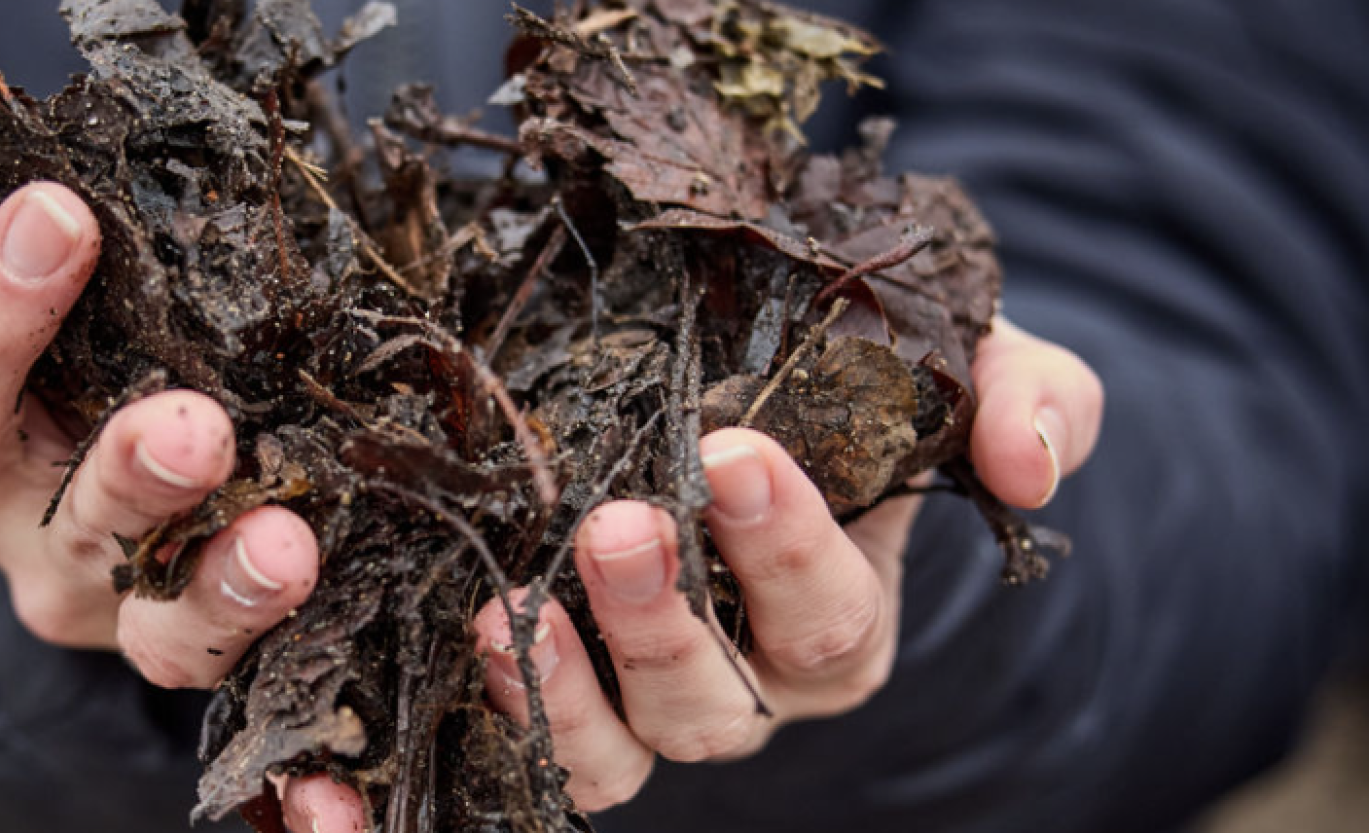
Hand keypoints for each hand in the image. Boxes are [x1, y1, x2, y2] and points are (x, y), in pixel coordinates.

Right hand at [0, 182, 318, 687]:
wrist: (90, 470)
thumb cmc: (75, 358)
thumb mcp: (54, 318)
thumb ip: (77, 271)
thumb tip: (111, 182)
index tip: (60, 213)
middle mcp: (33, 546)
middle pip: (69, 526)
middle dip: (136, 475)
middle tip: (196, 428)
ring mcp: (119, 617)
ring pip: (165, 630)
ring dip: (229, 586)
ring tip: (287, 545)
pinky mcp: (204, 650)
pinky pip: (254, 656)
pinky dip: (304, 620)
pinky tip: (350, 569)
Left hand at [284, 320, 1101, 828]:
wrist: (736, 383)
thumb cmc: (849, 381)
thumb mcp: (952, 365)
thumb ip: (1026, 399)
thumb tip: (1032, 466)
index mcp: (834, 622)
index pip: (830, 621)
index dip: (787, 551)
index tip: (734, 453)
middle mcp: (740, 683)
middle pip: (713, 703)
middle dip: (664, 623)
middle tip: (616, 522)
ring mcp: (633, 699)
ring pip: (610, 750)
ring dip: (559, 687)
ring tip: (505, 603)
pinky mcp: (542, 690)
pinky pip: (516, 747)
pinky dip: (475, 726)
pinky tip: (442, 655)